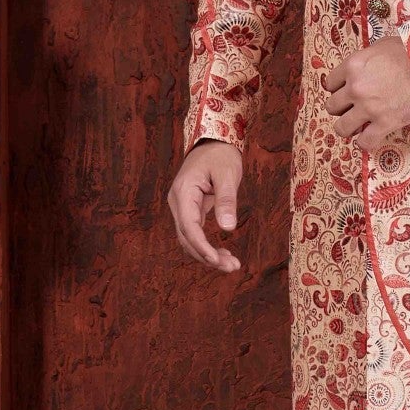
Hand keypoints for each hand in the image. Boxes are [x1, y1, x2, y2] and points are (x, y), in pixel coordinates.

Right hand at [167, 139, 242, 272]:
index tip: (217, 261)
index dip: (202, 247)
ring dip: (207, 254)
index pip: (189, 227)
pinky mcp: (190, 210)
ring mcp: (182, 207)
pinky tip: (223, 254)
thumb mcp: (227, 174)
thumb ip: (226, 200)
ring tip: (231, 265)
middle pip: (187, 238)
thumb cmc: (220, 155)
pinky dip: (207, 245)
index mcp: (183, 192)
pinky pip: (195, 233)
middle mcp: (178, 202)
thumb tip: (228, 228)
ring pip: (190, 239)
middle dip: (207, 256)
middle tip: (231, 267)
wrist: (213, 142)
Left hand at [322, 35, 409, 151]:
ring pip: (342, 128)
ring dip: (349, 128)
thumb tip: (367, 65)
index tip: (346, 92)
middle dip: (342, 109)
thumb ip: (367, 58)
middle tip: (353, 109)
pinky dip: (367, 142)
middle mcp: (355, 88)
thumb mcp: (381, 46)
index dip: (338, 90)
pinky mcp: (385, 123)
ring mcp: (368, 107)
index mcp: (352, 66)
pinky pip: (365, 141)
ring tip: (358, 127)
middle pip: (332, 106)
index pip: (330, 84)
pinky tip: (372, 137)